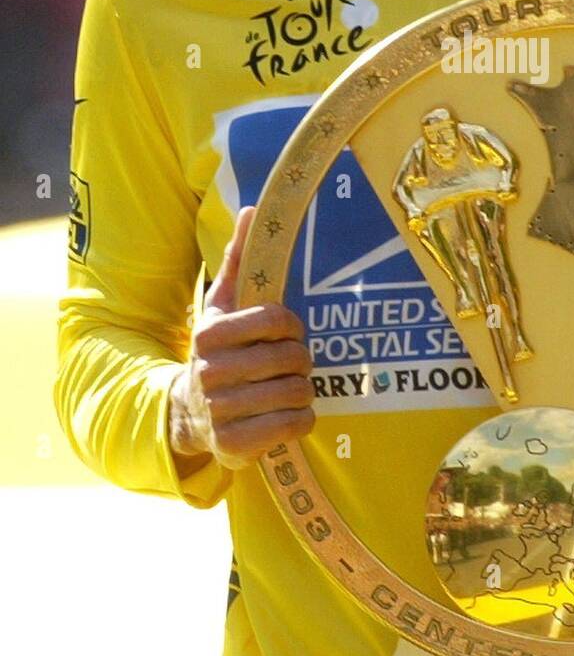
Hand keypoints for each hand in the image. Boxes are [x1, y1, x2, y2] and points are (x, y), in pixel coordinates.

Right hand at [168, 206, 314, 471]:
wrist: (189, 412)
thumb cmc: (219, 349)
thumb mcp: (223, 304)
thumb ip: (240, 258)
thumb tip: (253, 209)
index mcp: (209, 334)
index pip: (277, 319)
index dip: (291, 326)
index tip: (285, 332)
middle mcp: (209, 373)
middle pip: (292, 358)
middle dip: (301, 360)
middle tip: (290, 365)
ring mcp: (220, 412)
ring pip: (297, 392)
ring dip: (302, 390)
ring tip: (286, 388)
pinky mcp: (234, 445)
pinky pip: (295, 424)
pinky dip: (301, 418)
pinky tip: (287, 413)